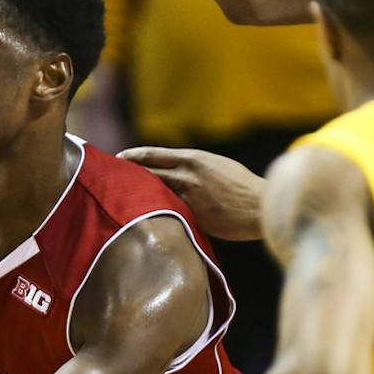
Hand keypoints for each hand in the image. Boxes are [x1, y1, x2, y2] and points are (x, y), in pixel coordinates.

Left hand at [117, 148, 266, 239]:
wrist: (260, 206)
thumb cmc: (242, 186)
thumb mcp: (217, 166)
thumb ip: (194, 167)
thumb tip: (177, 171)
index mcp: (193, 159)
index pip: (152, 155)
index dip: (133, 156)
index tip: (119, 157)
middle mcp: (186, 175)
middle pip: (147, 174)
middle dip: (128, 176)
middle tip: (112, 178)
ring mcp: (188, 198)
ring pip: (154, 194)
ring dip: (138, 196)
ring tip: (122, 199)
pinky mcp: (192, 217)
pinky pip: (168, 214)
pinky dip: (156, 214)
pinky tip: (145, 218)